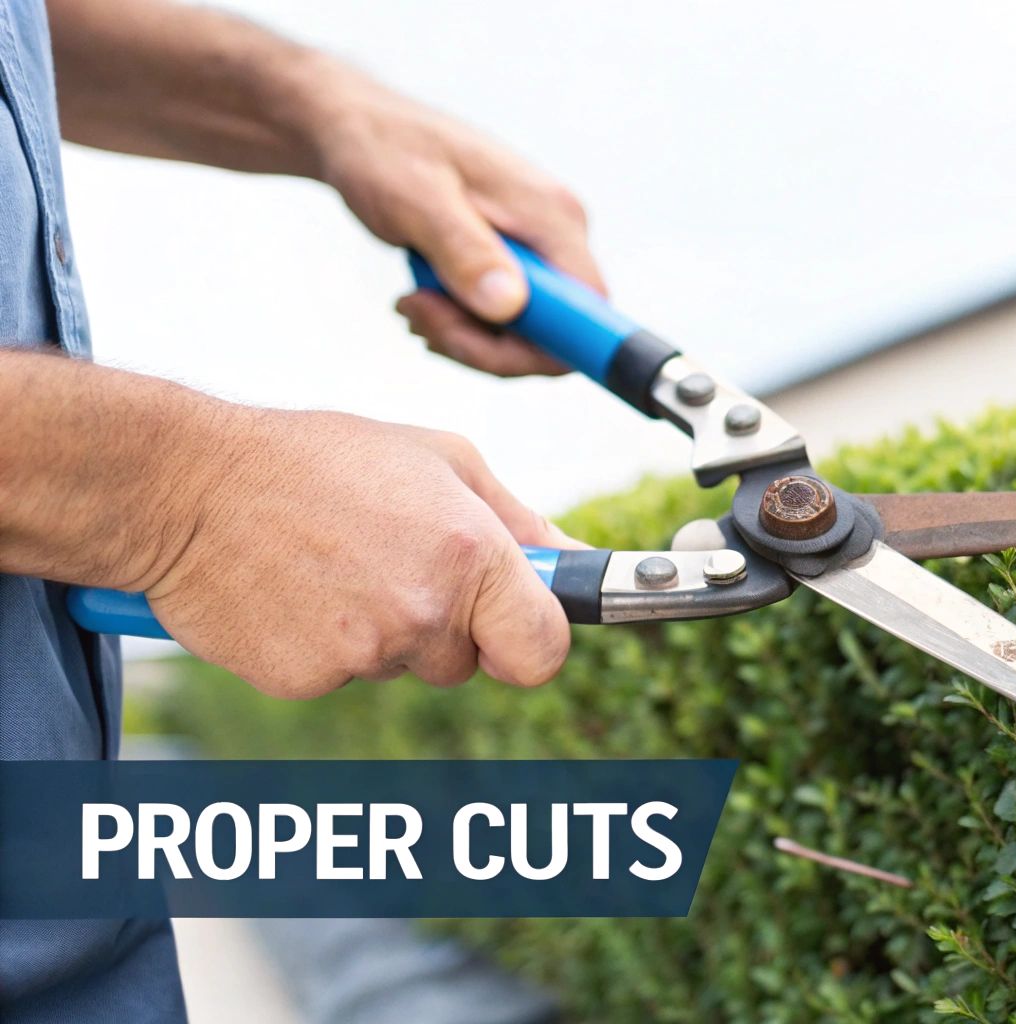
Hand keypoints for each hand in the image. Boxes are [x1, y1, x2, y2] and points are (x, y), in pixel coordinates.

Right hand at [145, 408, 578, 697]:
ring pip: (404, 667)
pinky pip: (341, 678)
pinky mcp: (304, 680)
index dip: (533, 640)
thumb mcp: (439, 459)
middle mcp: (425, 612)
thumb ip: (517, 520)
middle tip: (392, 560)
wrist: (188, 483)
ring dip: (383, 632)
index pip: (544, 650)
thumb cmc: (321, 459)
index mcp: (471, 556)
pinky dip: (323, 646)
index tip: (517, 627)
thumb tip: (576, 561)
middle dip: (446, 624)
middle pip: (469, 662)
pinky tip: (295, 591)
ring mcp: (362, 653)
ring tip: (335, 563)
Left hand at [315, 87, 603, 376]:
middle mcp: (558, 232)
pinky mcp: (515, 256)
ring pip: (527, 331)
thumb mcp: (416, 202)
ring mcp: (538, 245)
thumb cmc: (382, 152)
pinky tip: (423, 299)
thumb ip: (465, 253)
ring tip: (412, 303)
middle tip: (419, 315)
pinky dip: (463, 322)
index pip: (589, 311)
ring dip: (465, 335)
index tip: (476, 342)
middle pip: (557, 332)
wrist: (356, 127)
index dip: (548, 346)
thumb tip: (510, 308)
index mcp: (552, 215)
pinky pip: (507, 316)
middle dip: (485, 344)